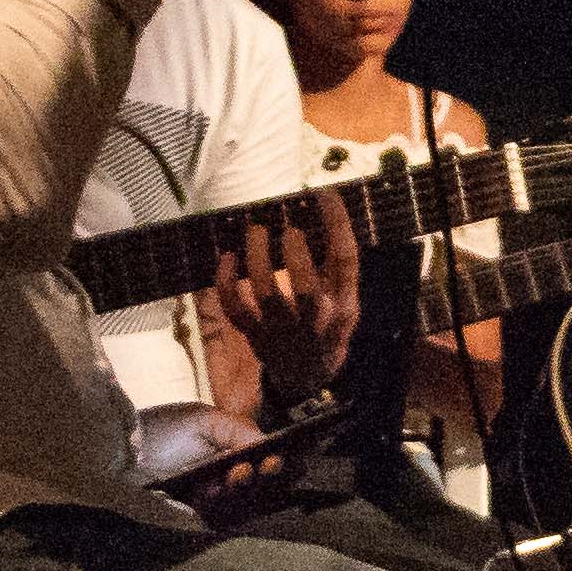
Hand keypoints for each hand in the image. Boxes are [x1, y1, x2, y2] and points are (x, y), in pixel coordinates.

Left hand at [209, 194, 360, 401]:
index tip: (323, 193)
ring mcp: (282, 330)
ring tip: (256, 229)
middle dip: (295, 255)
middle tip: (289, 229)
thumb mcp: (344, 298)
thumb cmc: (327, 323)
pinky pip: (235, 309)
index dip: (336, 224)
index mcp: (344, 306)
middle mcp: (315, 321)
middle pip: (306, 290)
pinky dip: (226, 281)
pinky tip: (228, 255)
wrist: (308, 377)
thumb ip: (336, 263)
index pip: (345, 261)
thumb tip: (320, 207)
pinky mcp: (254, 335)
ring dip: (258, 259)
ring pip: (266, 296)